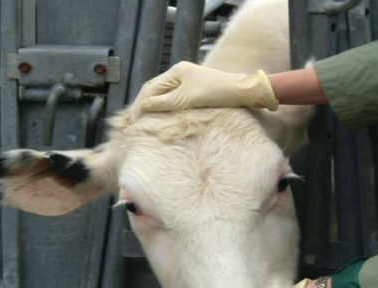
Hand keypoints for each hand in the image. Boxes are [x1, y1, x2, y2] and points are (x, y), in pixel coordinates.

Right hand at [139, 61, 278, 111]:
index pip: (151, 88)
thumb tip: (143, 106)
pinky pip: (175, 101)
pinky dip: (166, 110)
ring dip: (154, 109)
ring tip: (144, 124)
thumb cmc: (216, 92)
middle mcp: (180, 74)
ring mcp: (188, 83)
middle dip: (144, 106)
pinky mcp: (196, 92)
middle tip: (135, 124)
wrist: (243, 92)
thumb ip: (164, 103)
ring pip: (164, 97)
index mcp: (176, 71)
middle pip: (155, 91)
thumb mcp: (187, 98)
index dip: (140, 104)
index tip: (134, 121)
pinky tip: (162, 120)